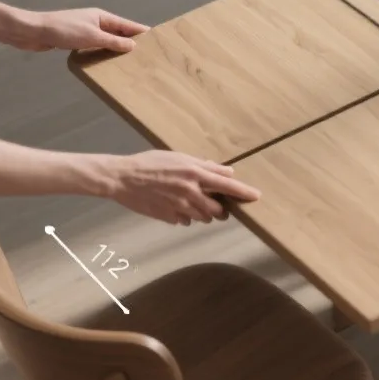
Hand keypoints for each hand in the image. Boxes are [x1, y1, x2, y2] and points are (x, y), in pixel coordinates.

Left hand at [16, 8, 148, 52]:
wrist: (32, 31)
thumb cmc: (62, 30)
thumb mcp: (91, 36)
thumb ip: (113, 41)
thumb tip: (133, 45)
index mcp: (102, 17)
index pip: (128, 25)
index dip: (142, 32)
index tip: (157, 40)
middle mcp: (95, 22)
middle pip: (119, 33)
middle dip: (131, 43)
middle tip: (145, 56)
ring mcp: (85, 31)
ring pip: (106, 41)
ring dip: (115, 50)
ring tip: (129, 62)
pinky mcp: (75, 40)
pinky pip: (94, 47)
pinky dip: (101, 53)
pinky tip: (105, 63)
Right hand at [96, 151, 260, 225]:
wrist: (122, 178)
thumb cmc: (150, 163)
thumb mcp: (179, 157)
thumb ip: (204, 165)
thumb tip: (227, 172)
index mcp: (195, 174)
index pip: (227, 186)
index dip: (244, 193)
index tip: (256, 197)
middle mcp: (190, 192)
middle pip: (219, 210)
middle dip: (220, 208)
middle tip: (215, 202)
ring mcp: (179, 207)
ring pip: (204, 218)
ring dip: (204, 213)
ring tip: (191, 201)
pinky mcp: (169, 217)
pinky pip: (186, 221)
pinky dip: (186, 216)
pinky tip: (175, 206)